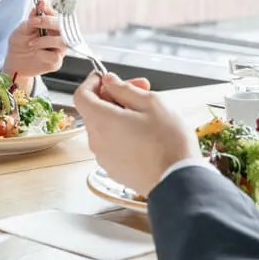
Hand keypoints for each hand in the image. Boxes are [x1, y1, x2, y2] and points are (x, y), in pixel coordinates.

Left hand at [3, 1, 67, 77]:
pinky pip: (55, 56)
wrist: (14, 62)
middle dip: (48, 22)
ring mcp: (58, 49)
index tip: (40, 7)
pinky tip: (35, 53)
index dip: (49, 9)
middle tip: (34, 23)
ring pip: (62, 41)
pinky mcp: (56, 61)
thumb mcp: (22, 29)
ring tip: (31, 44)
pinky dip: (42, 53)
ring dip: (45, 40)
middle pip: (63, 26)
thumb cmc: (19, 44)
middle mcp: (58, 36)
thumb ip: (33, 18)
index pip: (56, 14)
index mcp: (51, 26)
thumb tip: (41, 2)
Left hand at [74, 72, 200, 197]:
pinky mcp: (114, 170)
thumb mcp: (151, 103)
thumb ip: (124, 89)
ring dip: (120, 115)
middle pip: (95, 111)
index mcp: (101, 120)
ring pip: (105, 128)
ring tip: (148, 113)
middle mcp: (96, 140)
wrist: (178, 180)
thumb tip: (109, 81)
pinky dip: (122, 134)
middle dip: (115, 97)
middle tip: (142, 89)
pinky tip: (145, 134)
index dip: (92, 83)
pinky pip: (112, 144)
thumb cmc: (167, 141)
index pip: (81, 96)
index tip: (106, 78)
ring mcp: (104, 158)